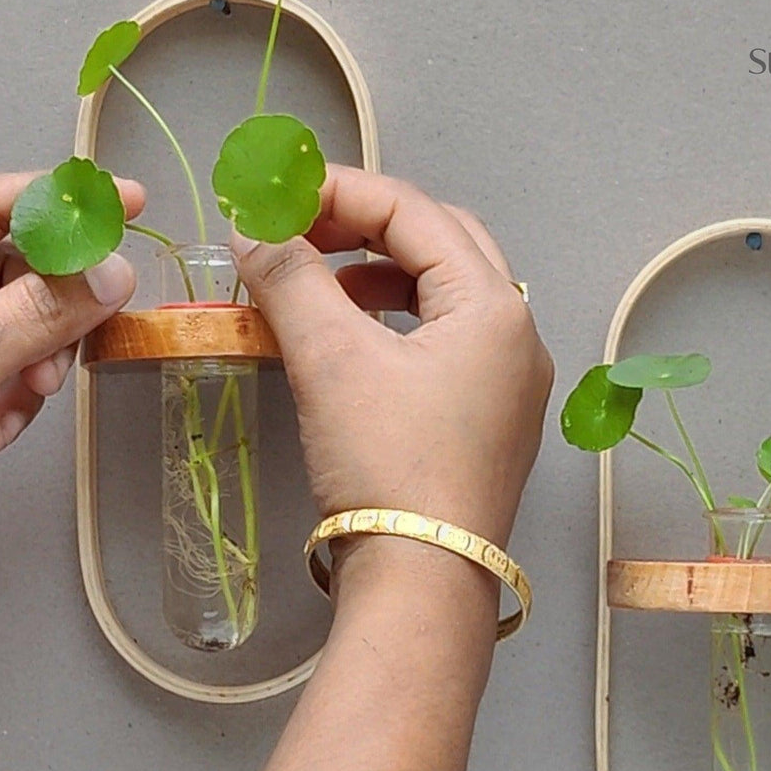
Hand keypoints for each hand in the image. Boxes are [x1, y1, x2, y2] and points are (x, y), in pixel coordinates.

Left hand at [0, 172, 143, 537]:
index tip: (122, 205)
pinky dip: (8, 406)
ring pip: (18, 328)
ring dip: (27, 375)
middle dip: (47, 321)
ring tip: (4, 412)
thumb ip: (32, 317)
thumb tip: (105, 276)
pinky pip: (5, 372)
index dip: (60, 204)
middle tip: (64, 351)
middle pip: (15, 272)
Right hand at [231, 164, 552, 553]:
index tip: (273, 196)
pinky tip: (352, 340)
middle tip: (298, 232)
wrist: (423, 579)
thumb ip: (290, 279)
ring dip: (380, 275)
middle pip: (441, 241)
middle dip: (365, 226)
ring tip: (316, 285)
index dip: (338, 192)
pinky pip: (446, 342)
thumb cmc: (386, 464)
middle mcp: (518, 334)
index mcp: (494, 306)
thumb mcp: (330, 361)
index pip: (413, 212)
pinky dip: (397, 324)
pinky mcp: (492, 417)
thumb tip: (252, 228)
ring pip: (445, 293)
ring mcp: (511, 380)